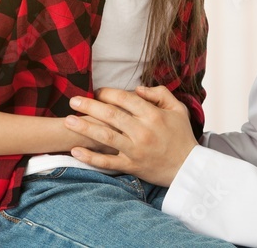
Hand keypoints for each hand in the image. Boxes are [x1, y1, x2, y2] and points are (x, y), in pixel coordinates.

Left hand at [64, 85, 197, 186]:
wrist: (189, 169)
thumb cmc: (182, 136)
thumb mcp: (178, 109)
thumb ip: (159, 94)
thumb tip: (137, 89)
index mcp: (153, 115)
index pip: (124, 99)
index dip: (107, 93)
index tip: (97, 91)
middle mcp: (142, 131)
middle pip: (110, 115)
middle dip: (89, 106)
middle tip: (73, 100)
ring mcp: (135, 150)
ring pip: (105, 137)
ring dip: (84, 128)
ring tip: (67, 121)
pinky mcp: (131, 166)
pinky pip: (107, 162)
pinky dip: (90, 158)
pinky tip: (75, 151)